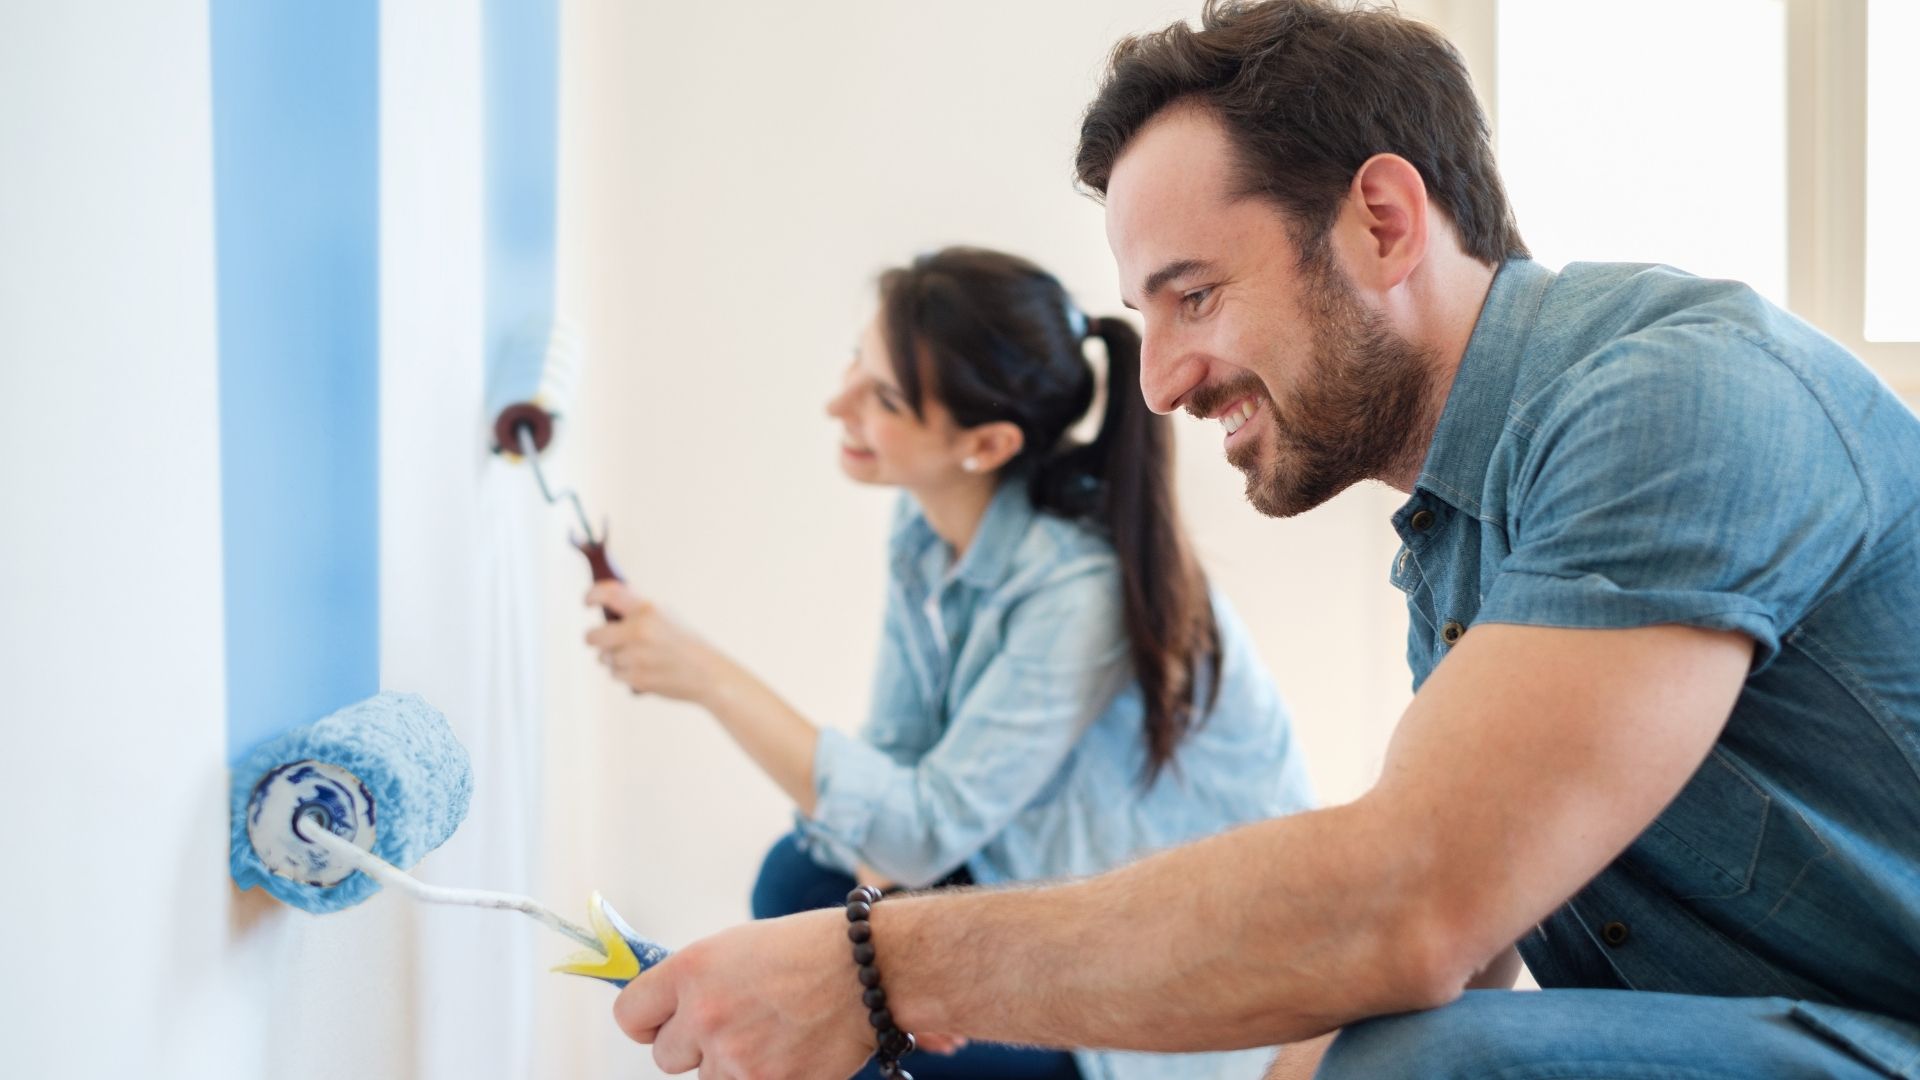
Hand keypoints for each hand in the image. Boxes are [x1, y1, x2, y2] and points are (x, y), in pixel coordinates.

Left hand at [585, 582, 731, 704]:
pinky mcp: (636, 678)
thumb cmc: (685, 643)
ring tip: (640, 658)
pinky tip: (645, 670)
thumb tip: (607, 600)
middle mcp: (639, 631)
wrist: (708, 674)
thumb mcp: (666, 616)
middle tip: (602, 640)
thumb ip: (637, 609)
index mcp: (647, 610)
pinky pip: (615, 675)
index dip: (591, 595)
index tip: (586, 602)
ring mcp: (636, 657)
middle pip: (592, 636)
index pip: (608, 594)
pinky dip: (625, 674)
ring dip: (614, 658)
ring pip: (604, 658)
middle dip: (595, 639)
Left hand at [614, 909, 875, 1077]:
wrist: (870, 969)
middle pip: (665, 1057)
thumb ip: (698, 981)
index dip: (647, 1022)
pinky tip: (790, 1052)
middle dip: (694, 1047)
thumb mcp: (738, 947)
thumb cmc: (809, 949)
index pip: (630, 1016)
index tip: (662, 1023)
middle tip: (733, 1027)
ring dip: (732, 1067)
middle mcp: (705, 1016)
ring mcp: (735, 1058)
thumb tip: (669, 1009)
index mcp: (692, 971)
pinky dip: (766, 1077)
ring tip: (773, 1035)